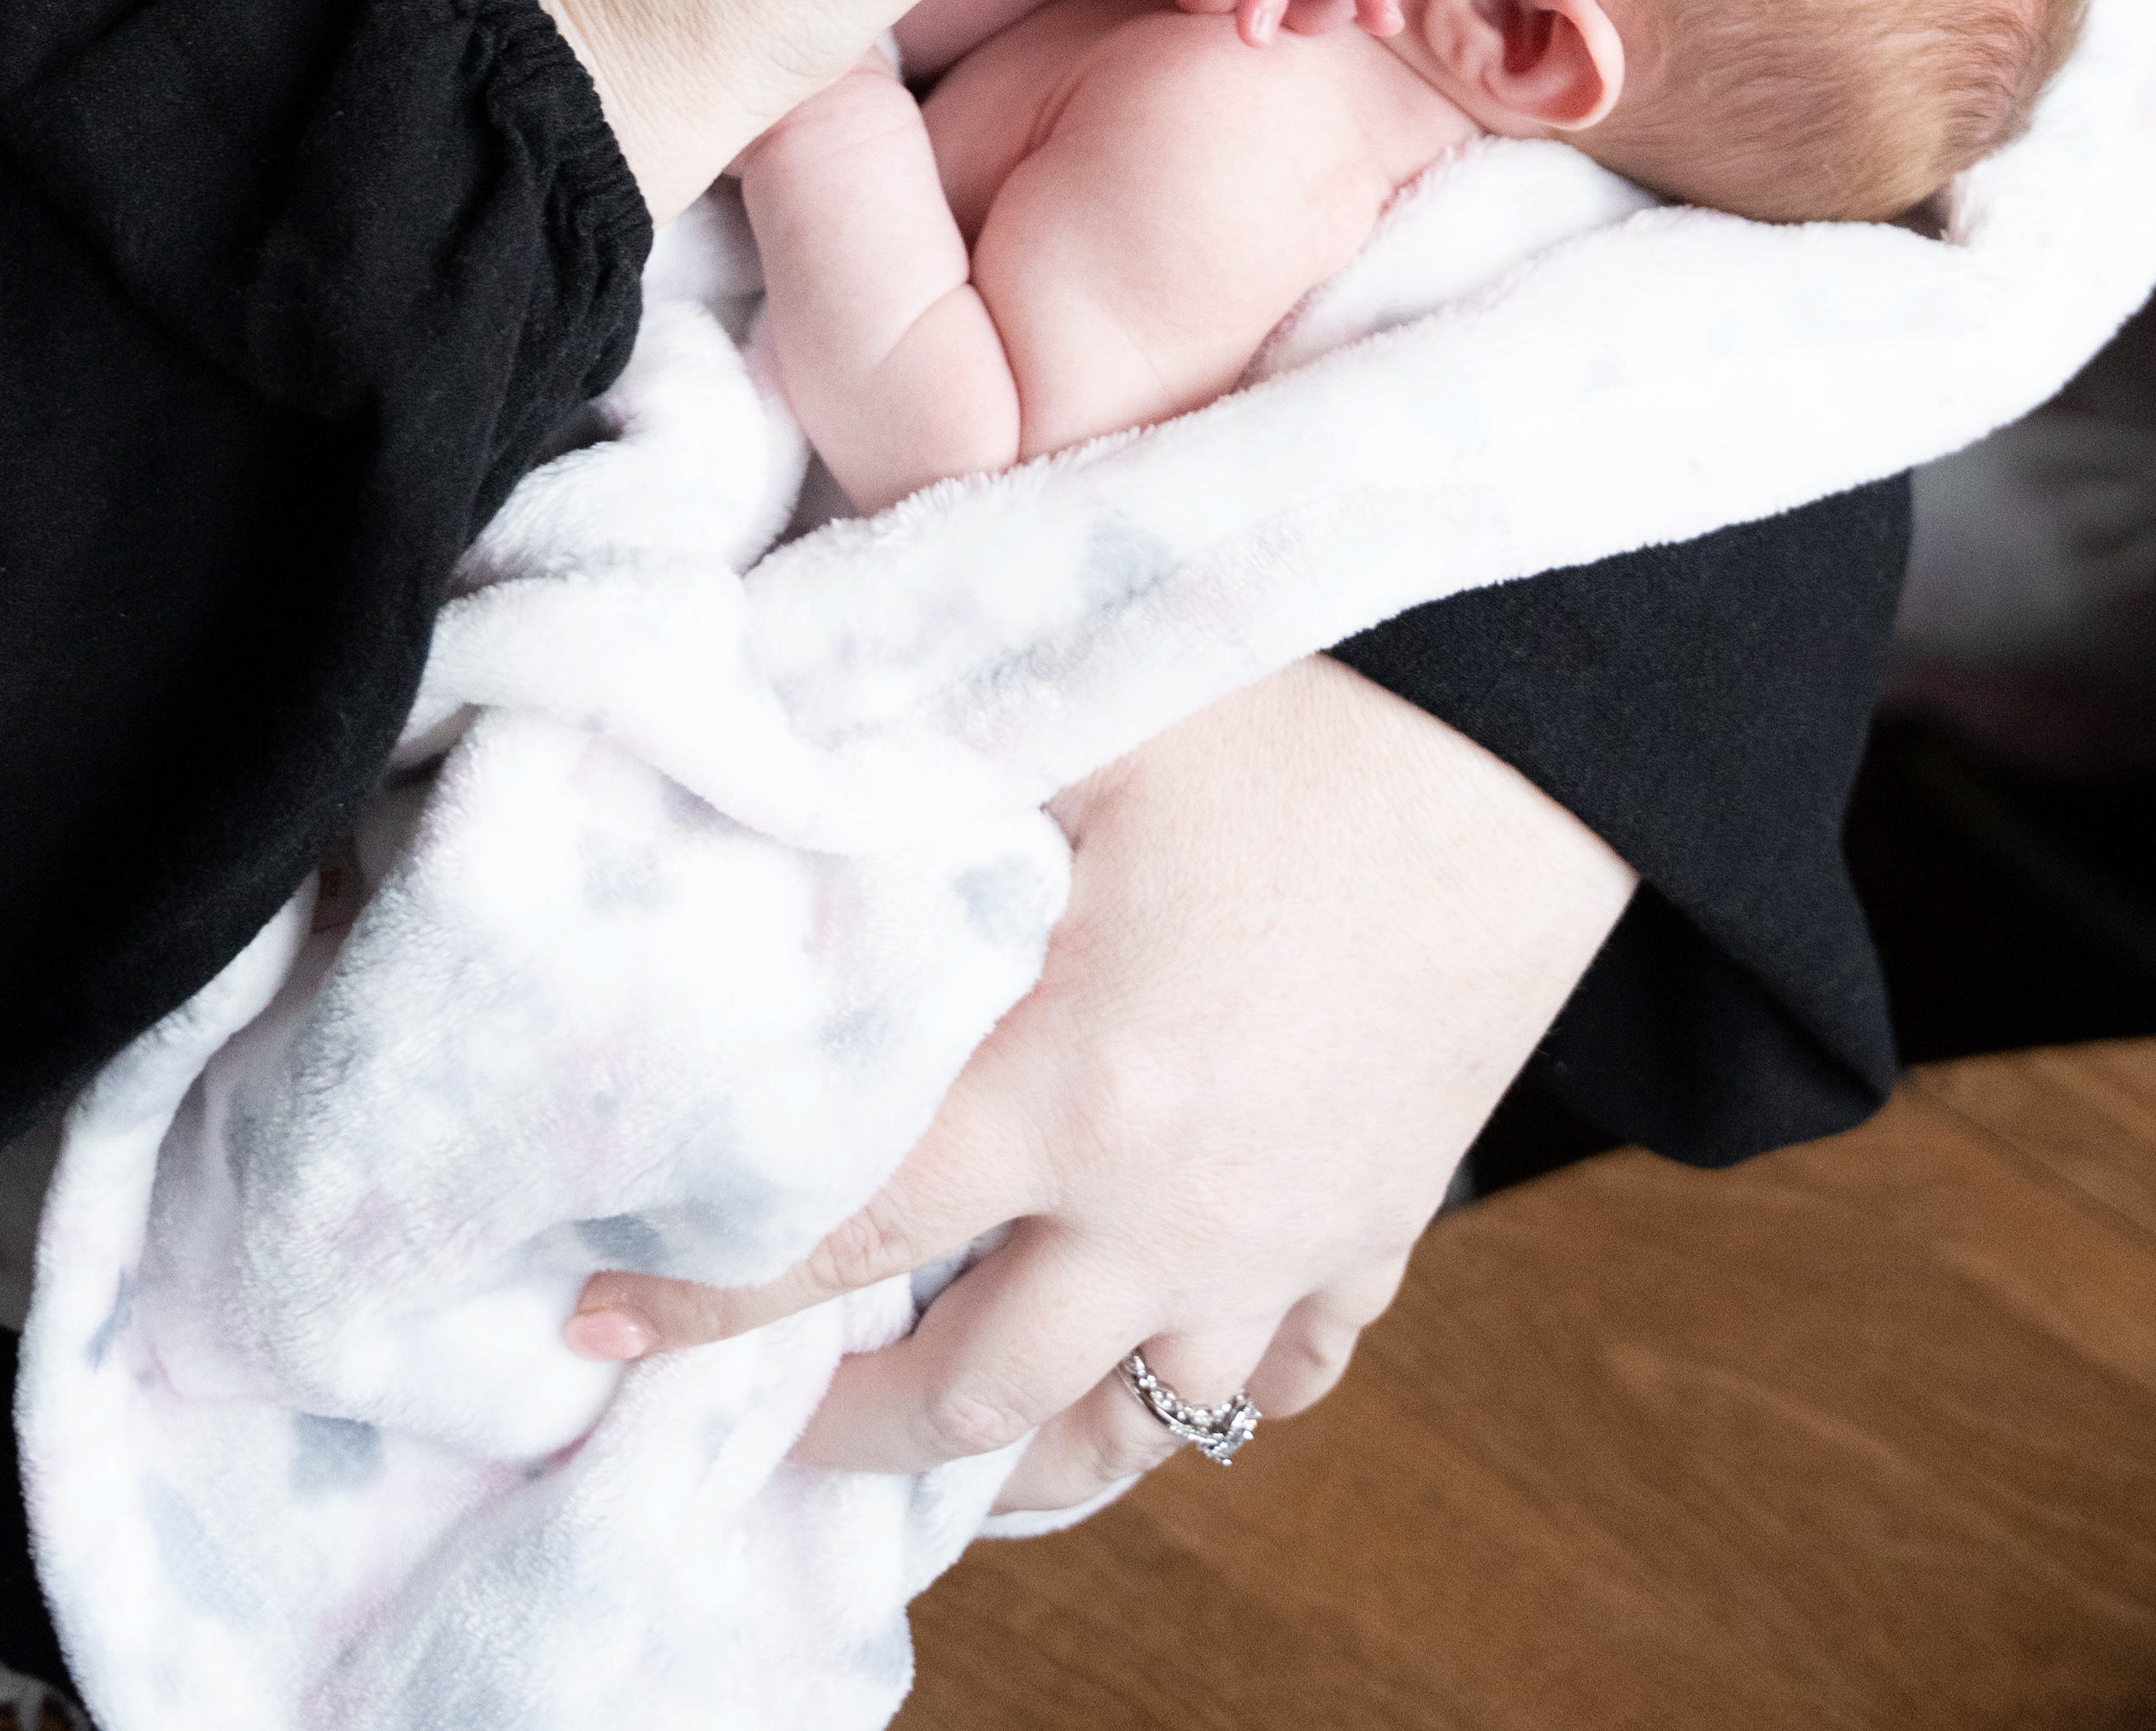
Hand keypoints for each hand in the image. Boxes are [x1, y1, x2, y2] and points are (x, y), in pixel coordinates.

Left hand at [562, 658, 1634, 1506]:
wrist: (1560, 720)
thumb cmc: (1321, 688)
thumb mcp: (1087, 713)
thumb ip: (915, 781)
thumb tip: (750, 800)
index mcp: (1072, 1084)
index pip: (837, 1235)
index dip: (703, 1301)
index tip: (595, 1330)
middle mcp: (1174, 1204)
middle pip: (976, 1392)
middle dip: (851, 1431)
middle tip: (764, 1429)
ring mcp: (1292, 1232)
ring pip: (1142, 1431)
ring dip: (1024, 1466)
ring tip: (944, 1467)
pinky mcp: (1388, 1210)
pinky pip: (1295, 1368)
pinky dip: (1219, 1394)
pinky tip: (1166, 1377)